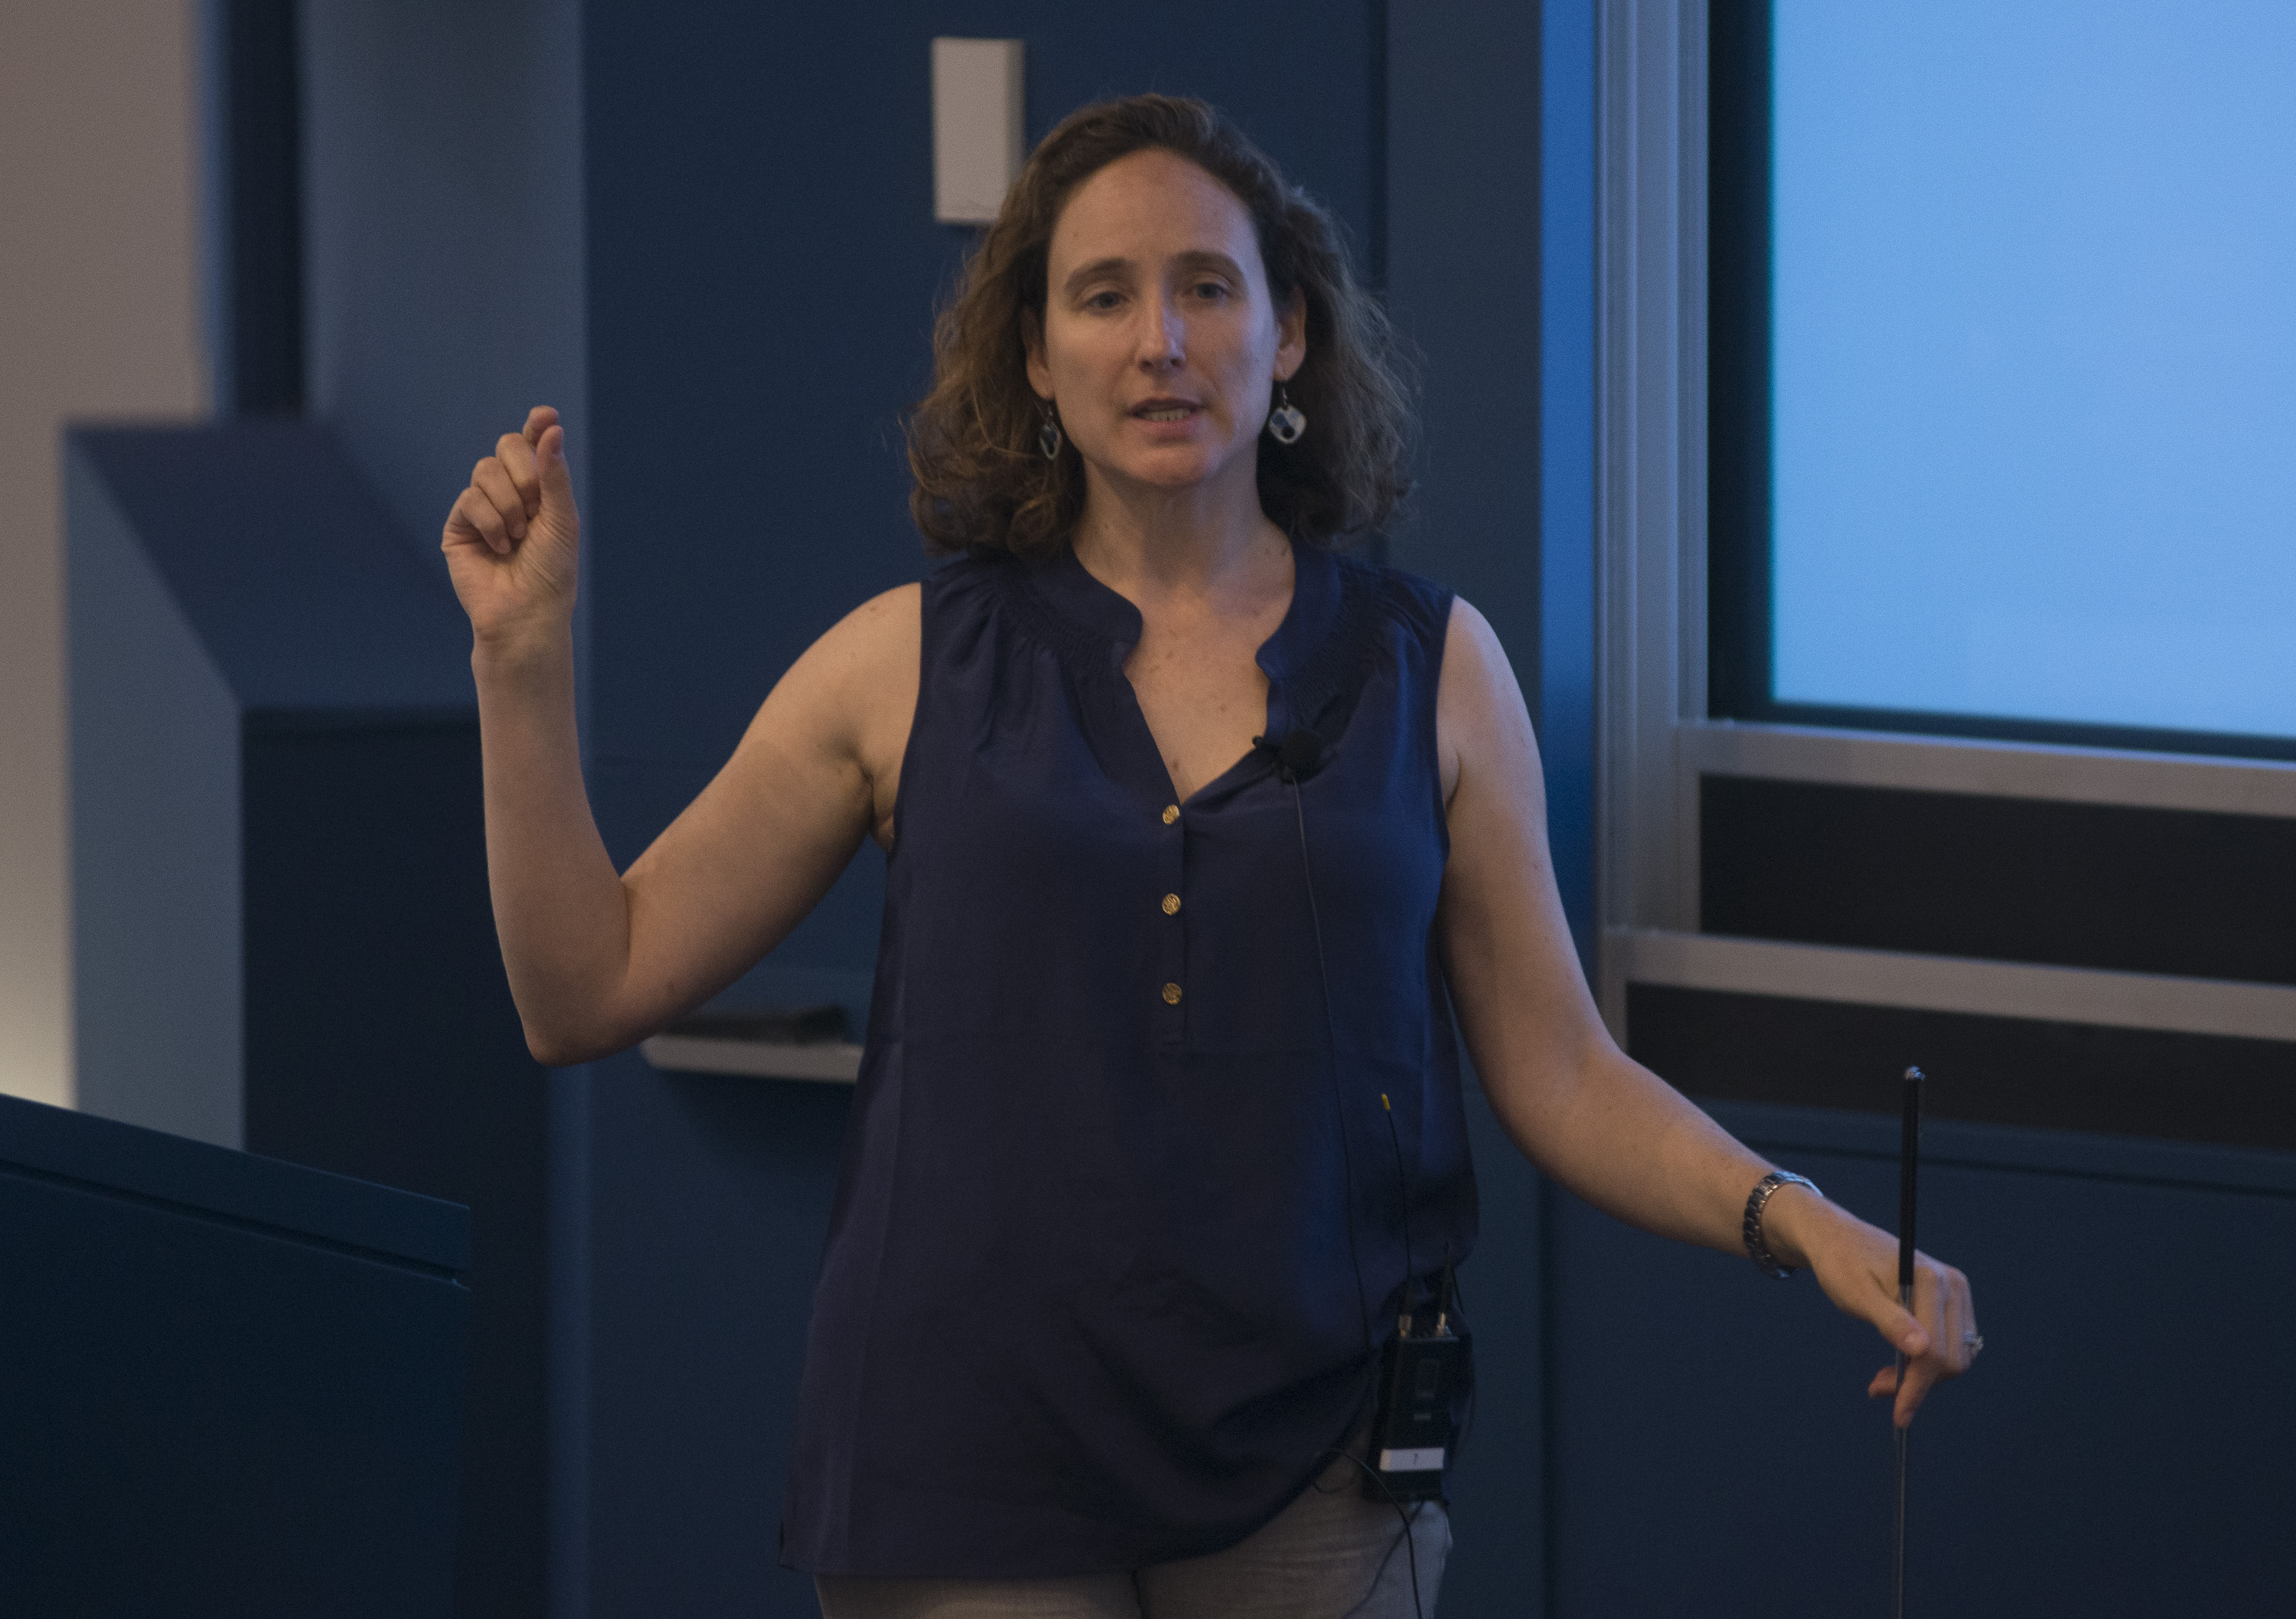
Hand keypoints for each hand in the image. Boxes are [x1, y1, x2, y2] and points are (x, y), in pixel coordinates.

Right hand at [442, 406, 579, 647]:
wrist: (527, 611)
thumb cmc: (552, 571)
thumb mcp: (562, 520)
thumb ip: (555, 475)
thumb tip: (550, 428)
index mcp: (540, 488)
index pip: (535, 444)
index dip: (538, 426)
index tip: (546, 416)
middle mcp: (510, 491)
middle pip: (507, 446)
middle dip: (524, 473)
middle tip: (534, 508)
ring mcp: (482, 505)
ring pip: (486, 469)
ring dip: (508, 503)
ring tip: (518, 537)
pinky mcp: (459, 523)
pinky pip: (470, 497)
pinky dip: (491, 521)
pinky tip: (500, 547)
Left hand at [1766, 1188, 1979, 1427]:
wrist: (1838, 1240)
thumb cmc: (1841, 1264)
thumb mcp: (1857, 1295)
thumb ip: (1889, 1321)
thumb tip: (1923, 1351)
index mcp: (1931, 1279)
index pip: (1935, 1350)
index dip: (1916, 1386)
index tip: (1899, 1414)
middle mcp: (1953, 1285)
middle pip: (1951, 1358)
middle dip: (1917, 1383)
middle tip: (1877, 1388)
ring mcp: (1956, 1294)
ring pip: (1954, 1357)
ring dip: (1922, 1377)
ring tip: (1883, 1380)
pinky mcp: (1951, 1303)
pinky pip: (1950, 1346)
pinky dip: (1926, 1364)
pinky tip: (1898, 1367)